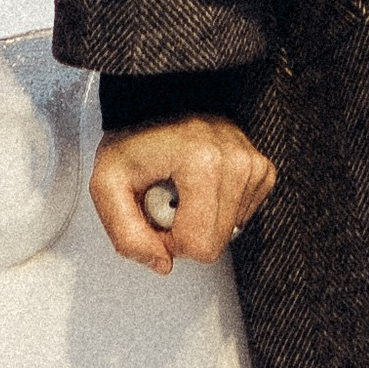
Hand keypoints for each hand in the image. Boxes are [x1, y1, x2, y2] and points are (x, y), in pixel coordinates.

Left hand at [89, 116, 276, 274]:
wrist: (157, 104)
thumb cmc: (133, 138)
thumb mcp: (107, 185)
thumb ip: (126, 235)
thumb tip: (162, 263)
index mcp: (201, 162)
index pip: (198, 245)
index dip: (168, 241)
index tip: (153, 211)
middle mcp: (235, 160)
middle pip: (217, 243)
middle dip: (186, 232)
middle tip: (166, 200)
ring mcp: (252, 163)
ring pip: (231, 231)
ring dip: (202, 218)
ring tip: (182, 188)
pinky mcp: (261, 168)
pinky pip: (243, 214)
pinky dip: (219, 207)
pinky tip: (201, 185)